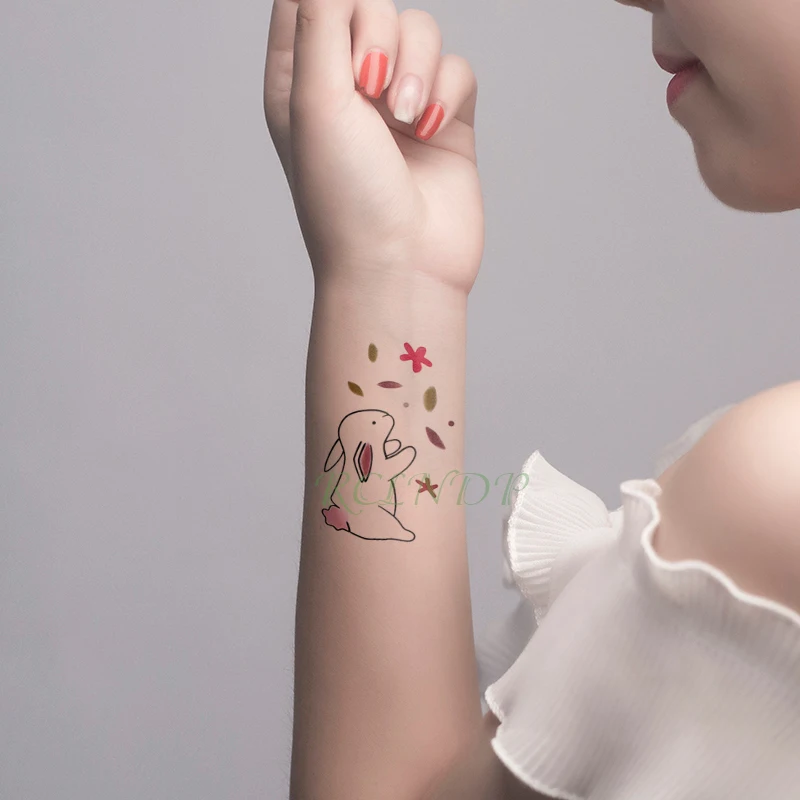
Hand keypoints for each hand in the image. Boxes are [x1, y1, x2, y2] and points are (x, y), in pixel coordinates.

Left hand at [264, 0, 484, 292]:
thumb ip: (323, 17)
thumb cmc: (346, 198)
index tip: (344, 20)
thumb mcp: (316, 98)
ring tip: (406, 118)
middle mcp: (348, 88)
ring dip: (418, 65)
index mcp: (300, 81)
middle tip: (371, 85)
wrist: (401, 267)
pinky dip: (448, 92)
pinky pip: (457, 68)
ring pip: (420, 29)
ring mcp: (400, 104)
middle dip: (378, 33)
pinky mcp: (446, 121)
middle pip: (370, 2)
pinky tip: (432, 131)